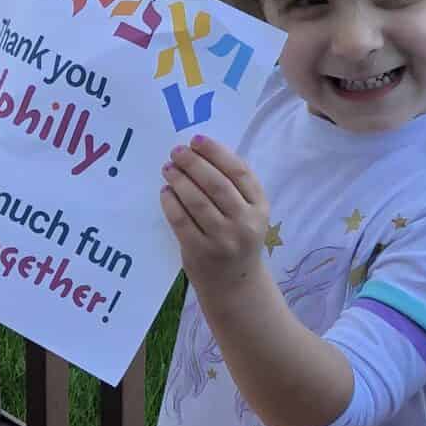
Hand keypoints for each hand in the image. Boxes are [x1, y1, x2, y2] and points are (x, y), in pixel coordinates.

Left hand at [159, 136, 270, 291]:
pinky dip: (170, 202)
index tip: (197, 140)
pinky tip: (166, 191)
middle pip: (216, 184)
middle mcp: (245, 223)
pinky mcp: (200, 252)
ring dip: (179, 179)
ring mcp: (222, 240)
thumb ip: (234, 188)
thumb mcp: (249, 214)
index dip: (216, 152)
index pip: (239, 172)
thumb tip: (201, 152)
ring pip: (197, 201)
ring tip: (168, 168)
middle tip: (176, 151)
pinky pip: (181, 220)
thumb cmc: (239, 240)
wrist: (236, 285)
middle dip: (193, 162)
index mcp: (260, 208)